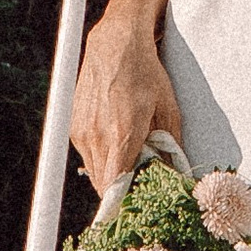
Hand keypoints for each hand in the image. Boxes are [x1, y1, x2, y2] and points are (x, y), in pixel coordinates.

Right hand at [73, 12, 184, 198]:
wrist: (116, 44)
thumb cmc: (145, 74)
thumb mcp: (167, 108)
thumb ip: (170, 145)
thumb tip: (176, 172)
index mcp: (122, 136)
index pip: (114, 186)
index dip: (123, 201)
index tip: (134, 206)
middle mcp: (97, 137)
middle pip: (102, 184)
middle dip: (120, 189)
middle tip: (139, 183)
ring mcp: (81, 131)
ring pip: (93, 170)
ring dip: (109, 172)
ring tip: (129, 159)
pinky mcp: (74, 125)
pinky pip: (87, 154)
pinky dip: (100, 156)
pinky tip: (114, 142)